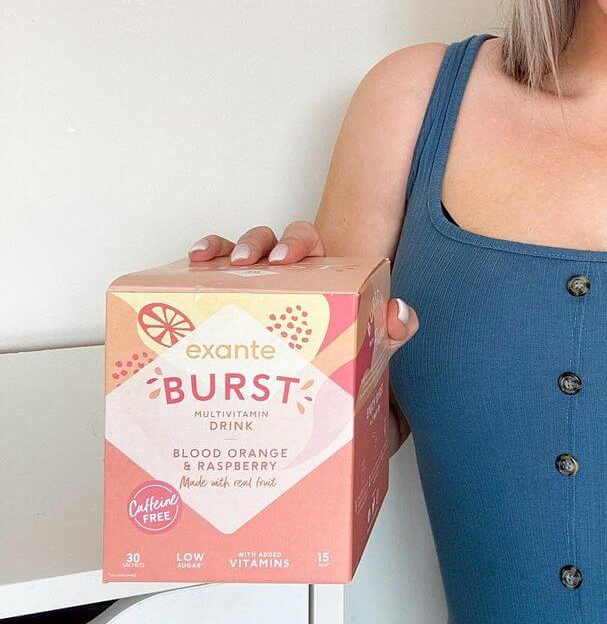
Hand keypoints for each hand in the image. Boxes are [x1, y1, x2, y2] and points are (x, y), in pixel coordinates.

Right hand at [187, 221, 418, 354]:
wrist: (332, 383)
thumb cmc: (349, 350)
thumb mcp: (375, 343)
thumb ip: (395, 329)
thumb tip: (397, 312)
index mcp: (319, 271)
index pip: (307, 242)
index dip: (295, 243)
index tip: (287, 260)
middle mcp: (287, 272)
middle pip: (269, 240)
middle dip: (256, 244)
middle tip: (249, 262)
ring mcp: (259, 284)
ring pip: (236, 252)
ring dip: (222, 249)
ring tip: (205, 261)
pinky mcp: (235, 303)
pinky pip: (215, 278)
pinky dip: (203, 267)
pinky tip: (191, 271)